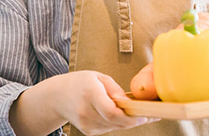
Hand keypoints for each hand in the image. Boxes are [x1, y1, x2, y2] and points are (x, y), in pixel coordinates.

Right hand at [10, 70, 159, 135]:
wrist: (57, 97)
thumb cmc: (81, 83)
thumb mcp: (99, 77)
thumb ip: (116, 90)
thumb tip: (131, 103)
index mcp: (90, 94)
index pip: (112, 112)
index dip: (130, 117)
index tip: (145, 115)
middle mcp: (86, 112)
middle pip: (116, 122)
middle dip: (135, 120)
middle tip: (151, 114)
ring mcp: (86, 124)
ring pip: (115, 127)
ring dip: (128, 121)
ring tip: (138, 112)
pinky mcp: (88, 131)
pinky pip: (109, 128)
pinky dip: (117, 122)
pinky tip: (119, 114)